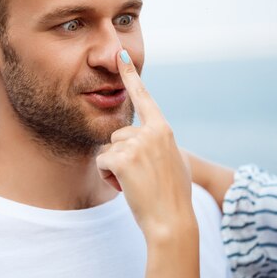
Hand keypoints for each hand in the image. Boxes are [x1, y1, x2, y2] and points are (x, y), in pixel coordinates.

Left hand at [96, 50, 195, 242]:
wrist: (172, 221)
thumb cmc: (174, 196)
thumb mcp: (173, 161)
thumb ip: (159, 143)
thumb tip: (151, 137)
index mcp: (164, 129)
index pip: (144, 97)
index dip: (130, 76)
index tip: (121, 56)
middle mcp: (151, 131)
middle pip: (118, 134)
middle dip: (121, 155)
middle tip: (141, 177)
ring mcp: (136, 143)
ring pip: (109, 149)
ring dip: (115, 167)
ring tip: (136, 183)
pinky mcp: (122, 157)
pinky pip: (102, 162)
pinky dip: (108, 176)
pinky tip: (125, 186)